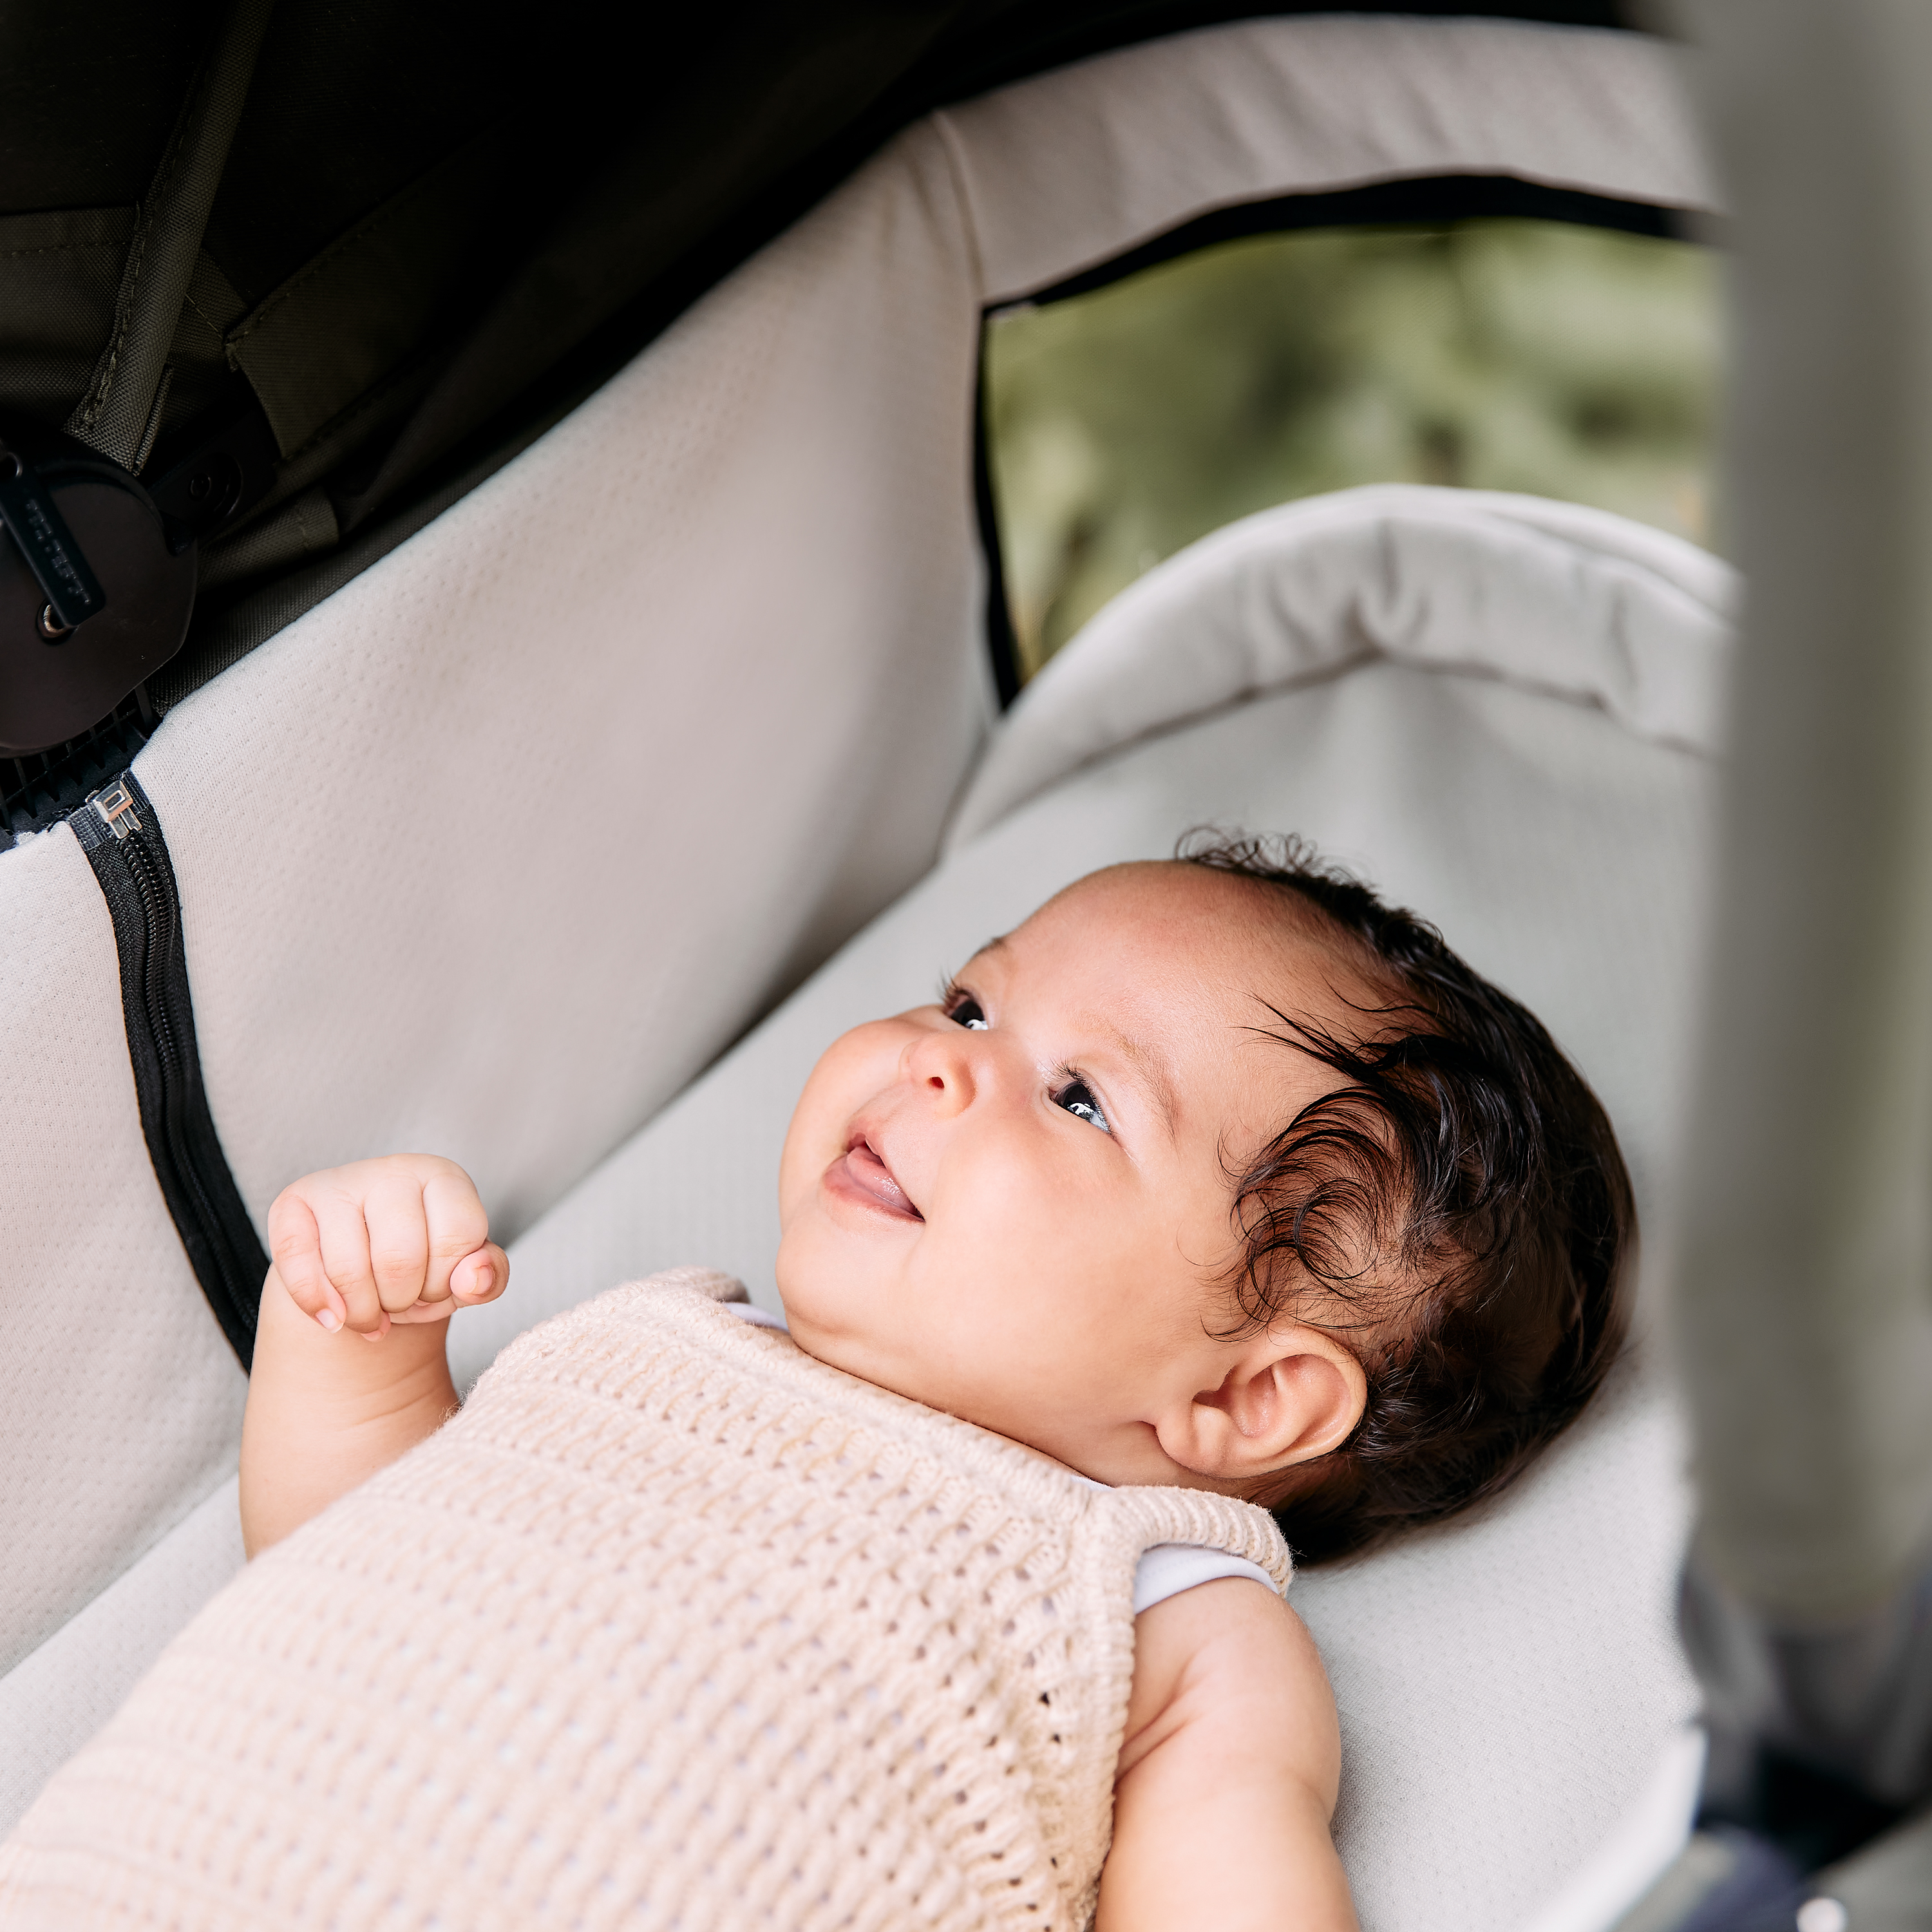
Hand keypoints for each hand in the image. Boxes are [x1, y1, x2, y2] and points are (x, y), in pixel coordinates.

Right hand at [266, 1154, 508, 1341]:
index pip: (459, 1236)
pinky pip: (297, 1264)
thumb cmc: (422, 1264)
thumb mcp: (465, 1273)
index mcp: (444, 1178)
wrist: (363, 1265)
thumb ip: (488, 1277)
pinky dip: (316, 1305)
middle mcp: (393, 1170)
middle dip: (403, 1301)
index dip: (448, 1280)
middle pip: (400, 1259)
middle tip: (400, 1301)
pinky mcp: (292, 1202)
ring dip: (362, 1312)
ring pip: (348, 1269)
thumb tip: (474, 1279)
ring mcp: (340, 1181)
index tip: (437, 1286)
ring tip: (372, 1310)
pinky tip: (333, 1318)